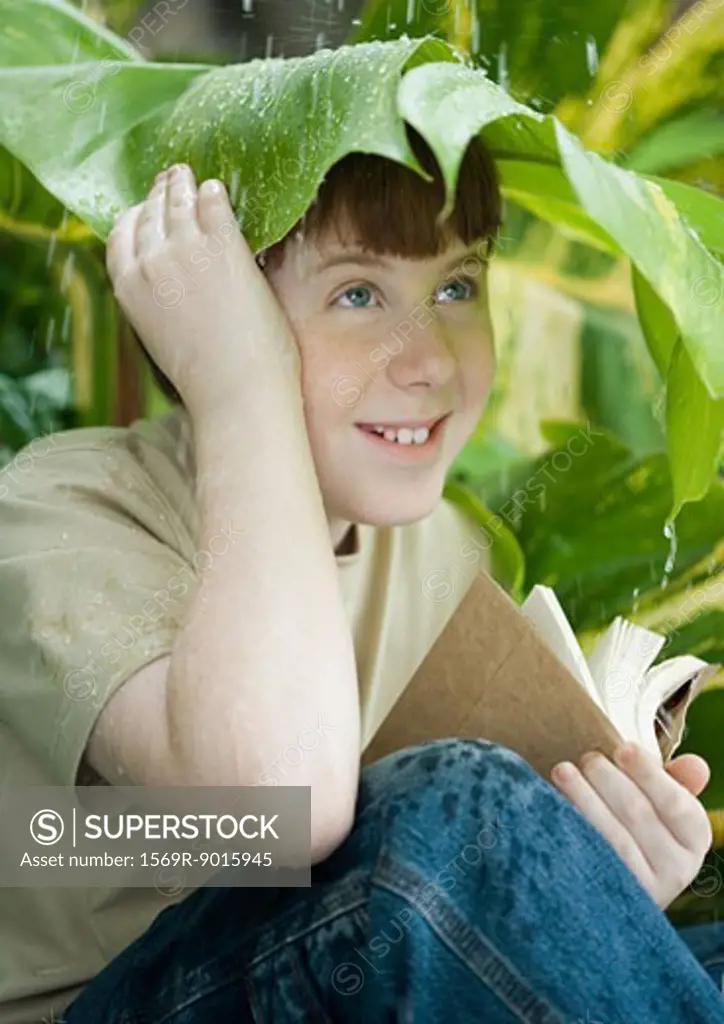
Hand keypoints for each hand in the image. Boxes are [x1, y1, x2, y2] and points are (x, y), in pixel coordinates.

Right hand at [105, 163, 300, 416]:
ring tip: (188, 175)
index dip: (134, 217)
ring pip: (178, 202)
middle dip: (158, 194)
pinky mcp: (223, 245)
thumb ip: (157, 302)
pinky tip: (216, 189)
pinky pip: (213, 204)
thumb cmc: (208, 378)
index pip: (121, 235)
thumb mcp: (162, 337)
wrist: (238, 392)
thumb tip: (170, 287)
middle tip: (170, 180)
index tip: (143, 209)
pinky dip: (212, 193)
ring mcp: (186, 249)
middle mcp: (150, 262)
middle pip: (149, 213)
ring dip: (182, 185)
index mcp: (128, 289)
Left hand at [550, 743, 712, 908]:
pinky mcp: (605, 898)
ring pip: (612, 837)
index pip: (676, 804)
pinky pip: (587, 857)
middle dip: (607, 778)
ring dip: (584, 796)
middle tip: (587, 758)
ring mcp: (642, 889)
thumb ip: (674, 783)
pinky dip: (570, 826)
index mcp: (693, 839)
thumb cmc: (636, 828)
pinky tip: (553, 805)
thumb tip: (694, 764)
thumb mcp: (659, 807)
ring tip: (563, 770)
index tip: (622, 747)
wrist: (609, 885)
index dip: (649, 773)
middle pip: (638, 813)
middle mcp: (676, 870)